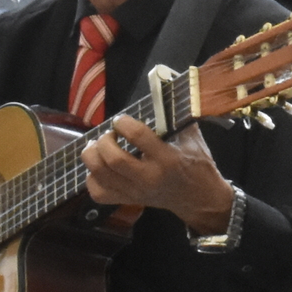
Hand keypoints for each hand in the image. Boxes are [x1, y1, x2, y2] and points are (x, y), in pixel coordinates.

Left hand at [82, 118, 237, 234]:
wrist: (199, 197)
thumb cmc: (196, 162)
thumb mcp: (191, 136)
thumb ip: (174, 116)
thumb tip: (159, 90)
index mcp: (167, 158)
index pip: (137, 136)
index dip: (123, 123)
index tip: (121, 120)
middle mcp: (149, 177)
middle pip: (113, 159)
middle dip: (103, 141)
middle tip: (109, 134)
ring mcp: (136, 192)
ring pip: (100, 176)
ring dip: (92, 156)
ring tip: (98, 147)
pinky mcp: (128, 201)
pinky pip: (99, 193)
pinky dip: (92, 178)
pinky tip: (100, 168)